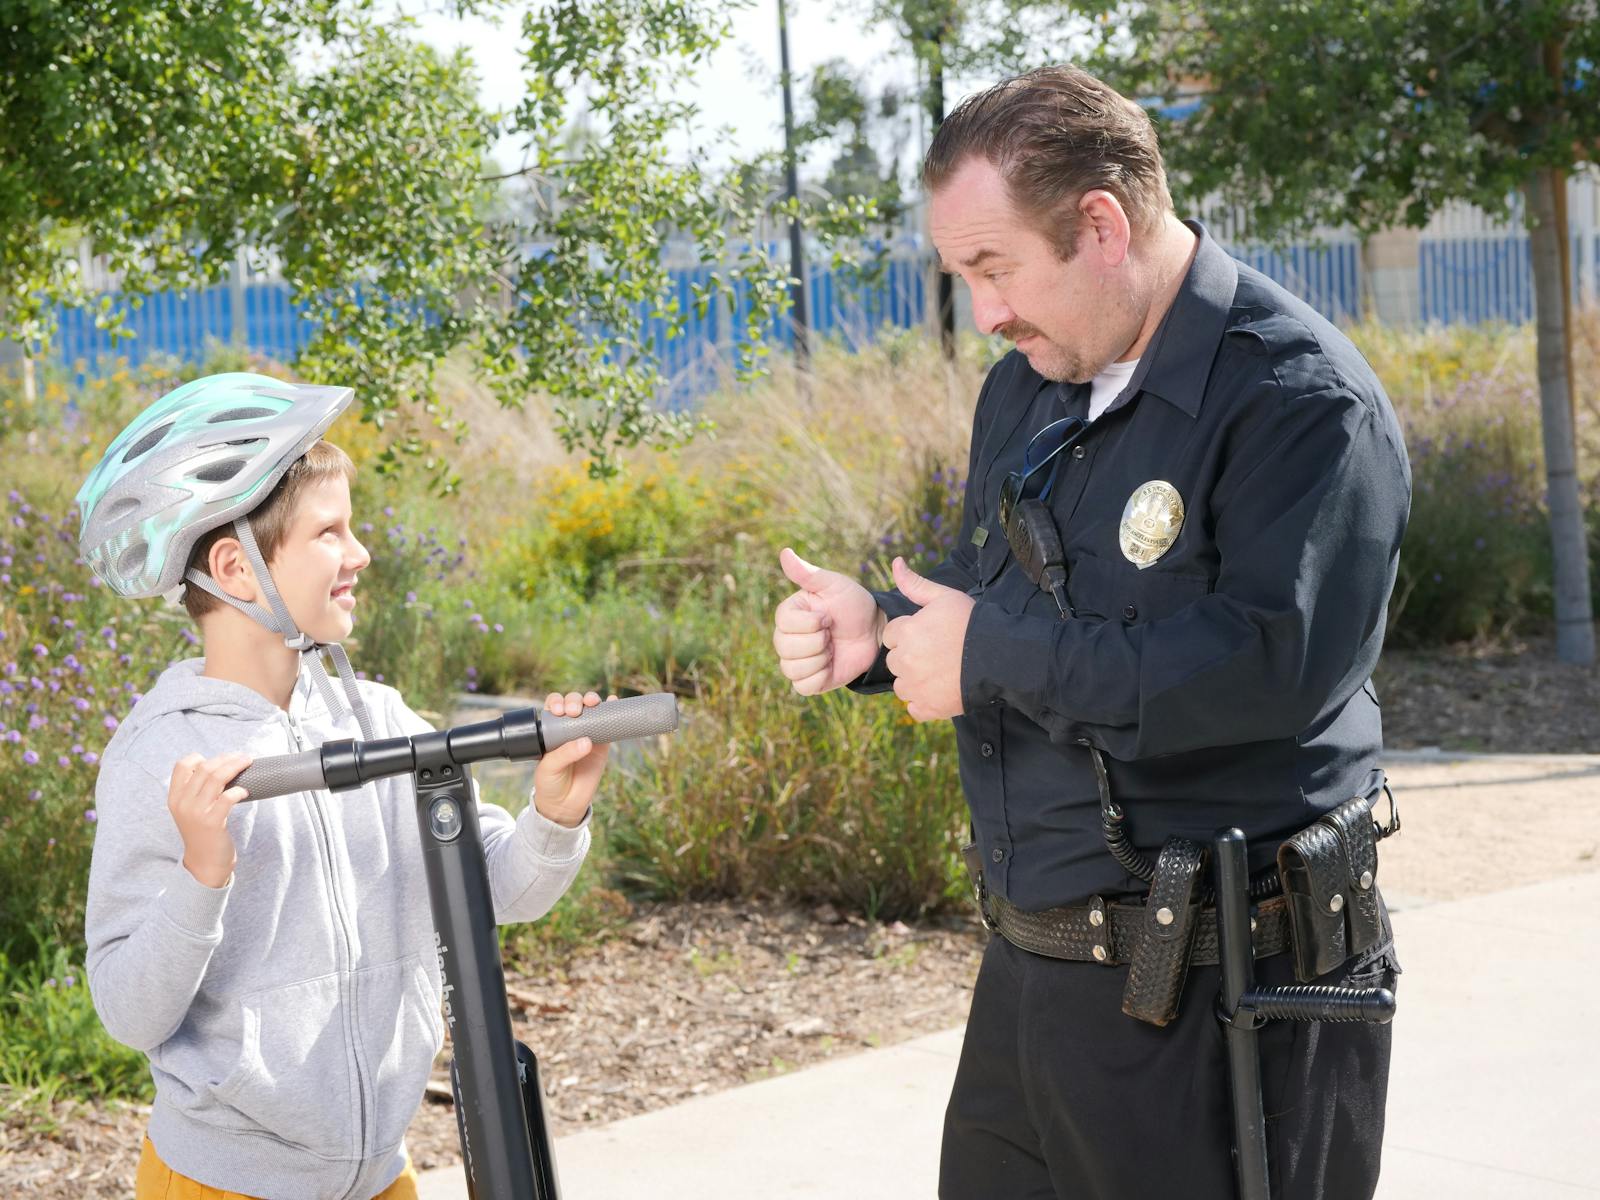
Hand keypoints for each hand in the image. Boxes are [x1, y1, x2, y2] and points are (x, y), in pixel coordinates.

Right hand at [168, 751, 251, 888]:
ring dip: (235, 766)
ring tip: (248, 763)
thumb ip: (197, 791)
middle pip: (205, 768)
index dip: (200, 758)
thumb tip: (221, 766)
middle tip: (243, 757)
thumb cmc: (203, 832)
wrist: (204, 863)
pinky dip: (239, 790)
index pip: (181, 766)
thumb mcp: (191, 810)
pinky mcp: (212, 822)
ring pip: (216, 778)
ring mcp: (196, 813)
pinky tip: (246, 791)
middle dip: (227, 758)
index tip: (219, 760)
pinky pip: (227, 798)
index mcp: (175, 797)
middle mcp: (182, 803)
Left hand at [533, 690, 611, 827]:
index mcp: (550, 730)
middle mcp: (568, 728)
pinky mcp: (602, 744)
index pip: (554, 707)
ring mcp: (586, 734)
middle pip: (573, 703)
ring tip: (593, 702)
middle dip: (574, 701)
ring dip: (592, 700)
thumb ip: (565, 753)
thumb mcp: (550, 767)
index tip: (559, 711)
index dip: (557, 702)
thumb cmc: (550, 783)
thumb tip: (587, 741)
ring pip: (590, 709)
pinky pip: (608, 724)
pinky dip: (611, 709)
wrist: (565, 804)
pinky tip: (614, 700)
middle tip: (574, 712)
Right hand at [773, 548, 884, 695]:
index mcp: (789, 614)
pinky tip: (831, 664)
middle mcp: (787, 638)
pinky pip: (803, 687)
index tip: (828, 616)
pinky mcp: (811, 680)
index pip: (784, 623)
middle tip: (832, 633)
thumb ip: (809, 573)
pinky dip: (819, 677)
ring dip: (819, 659)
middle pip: (785, 648)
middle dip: (817, 642)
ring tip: (832, 648)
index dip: (811, 622)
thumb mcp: (834, 585)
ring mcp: (798, 660)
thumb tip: (784, 552)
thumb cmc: (853, 604)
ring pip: (792, 669)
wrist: (874, 631)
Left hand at [882, 557, 974, 721]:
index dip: (909, 635)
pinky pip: (914, 708)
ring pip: (902, 686)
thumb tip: (895, 562)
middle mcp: (906, 660)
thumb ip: (915, 584)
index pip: (891, 636)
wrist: (1000, 656)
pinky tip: (940, 690)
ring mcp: (917, 687)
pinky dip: (924, 703)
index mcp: (907, 632)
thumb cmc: (972, 623)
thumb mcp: (945, 596)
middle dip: (910, 657)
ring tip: (940, 672)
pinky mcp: (929, 708)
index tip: (929, 635)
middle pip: (895, 661)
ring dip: (914, 681)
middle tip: (937, 653)